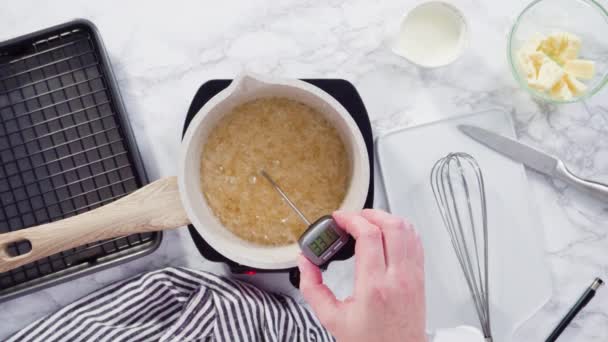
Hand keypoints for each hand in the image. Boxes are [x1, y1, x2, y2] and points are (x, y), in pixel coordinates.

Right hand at [298, 209, 425, 341]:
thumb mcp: (332, 319)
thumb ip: (313, 288)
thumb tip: (305, 263)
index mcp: (374, 287)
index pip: (369, 236)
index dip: (351, 219)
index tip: (339, 219)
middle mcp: (398, 278)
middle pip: (392, 225)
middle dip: (369, 213)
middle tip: (352, 218)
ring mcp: (413, 276)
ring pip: (407, 229)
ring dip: (386, 218)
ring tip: (368, 223)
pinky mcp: (420, 277)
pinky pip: (416, 242)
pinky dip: (401, 230)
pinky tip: (387, 234)